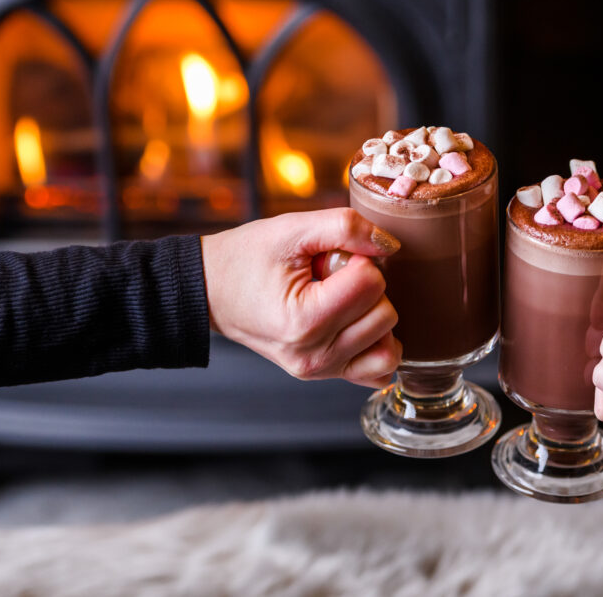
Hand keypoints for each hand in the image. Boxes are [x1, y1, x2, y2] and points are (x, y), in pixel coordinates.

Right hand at [200, 208, 401, 387]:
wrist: (212, 291)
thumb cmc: (246, 258)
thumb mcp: (291, 228)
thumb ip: (345, 226)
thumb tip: (390, 244)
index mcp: (304, 321)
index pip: (371, 283)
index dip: (355, 259)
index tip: (326, 258)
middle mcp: (313, 356)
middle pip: (385, 314)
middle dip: (365, 287)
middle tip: (329, 278)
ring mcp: (320, 371)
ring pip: (389, 345)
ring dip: (373, 315)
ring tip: (337, 300)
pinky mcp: (326, 375)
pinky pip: (379, 370)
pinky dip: (376, 346)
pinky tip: (355, 324)